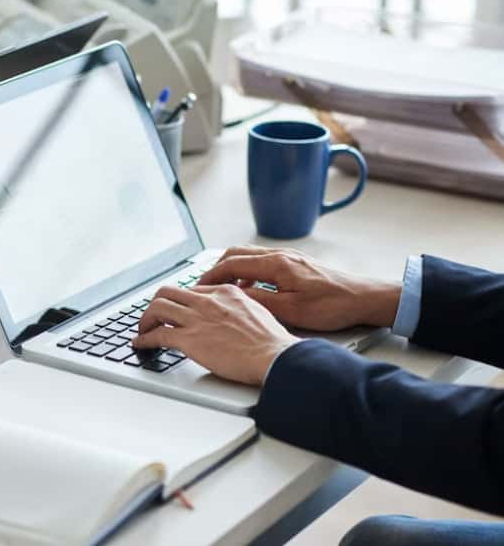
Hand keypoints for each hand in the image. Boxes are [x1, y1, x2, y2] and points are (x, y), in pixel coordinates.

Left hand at [132, 284, 299, 385]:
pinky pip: (157, 335)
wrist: (274, 356)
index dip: (180, 301)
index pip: (192, 290)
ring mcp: (197, 319)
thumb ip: (239, 308)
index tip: (175, 309)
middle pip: (168, 292)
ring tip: (143, 329)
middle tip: (154, 316)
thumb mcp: (257, 312)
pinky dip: (144, 339)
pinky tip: (140, 344)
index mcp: (225, 292)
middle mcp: (207, 301)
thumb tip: (232, 316)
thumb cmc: (271, 342)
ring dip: (145, 319)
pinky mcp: (189, 340)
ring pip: (157, 308)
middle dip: (156, 304)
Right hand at [197, 246, 401, 331]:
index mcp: (276, 264)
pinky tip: (251, 289)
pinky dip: (248, 272)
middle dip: (216, 268)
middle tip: (204, 286)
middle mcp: (281, 255)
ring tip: (223, 289)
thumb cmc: (333, 305)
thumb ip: (259, 300)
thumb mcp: (291, 309)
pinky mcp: (296, 263)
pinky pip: (262, 262)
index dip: (210, 275)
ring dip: (232, 270)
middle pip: (237, 253)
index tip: (198, 287)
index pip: (232, 263)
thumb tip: (235, 295)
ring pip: (249, 256)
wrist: (364, 298)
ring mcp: (289, 257)